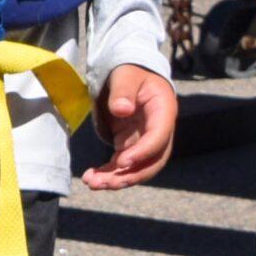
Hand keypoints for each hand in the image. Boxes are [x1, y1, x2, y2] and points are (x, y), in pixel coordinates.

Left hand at [82, 64, 175, 189]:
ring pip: (138, 168)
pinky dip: (109, 173)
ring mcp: (146, 140)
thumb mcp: (126, 75)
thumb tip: (121, 109)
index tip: (122, 162)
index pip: (159, 137)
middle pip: (151, 161)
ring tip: (92, 183)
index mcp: (164, 111)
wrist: (131, 73)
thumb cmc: (130, 71)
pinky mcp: (132, 145)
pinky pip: (123, 164)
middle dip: (129, 176)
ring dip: (116, 179)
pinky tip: (92, 178)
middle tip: (104, 183)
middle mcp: (160, 131)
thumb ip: (124, 91)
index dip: (143, 152)